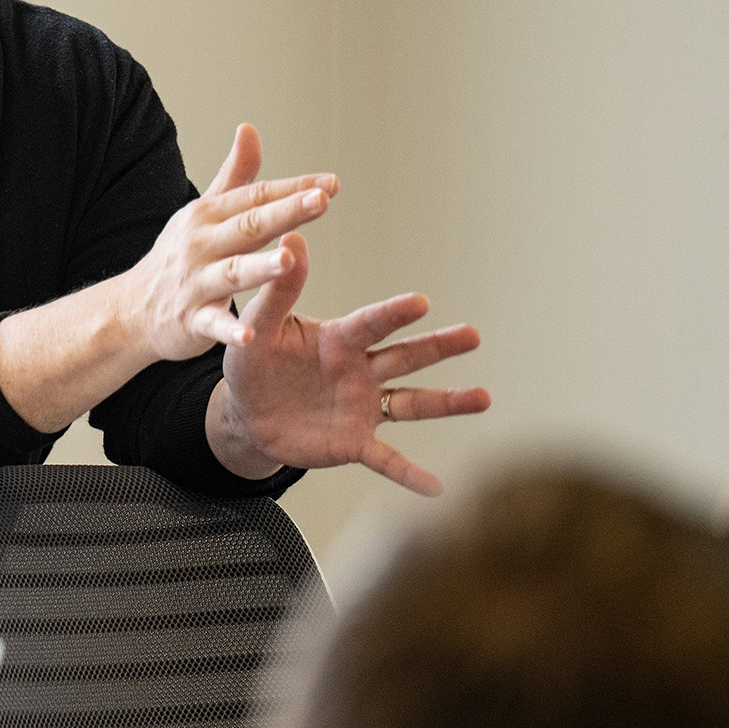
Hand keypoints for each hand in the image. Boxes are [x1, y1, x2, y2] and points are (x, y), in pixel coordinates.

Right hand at [122, 124, 336, 360]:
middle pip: (249, 226)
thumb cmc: (179, 256)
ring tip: (287, 260)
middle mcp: (201, 245)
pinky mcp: (191, 320)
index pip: (256, 197)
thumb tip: (249, 129)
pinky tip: (248, 333)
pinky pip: (213, 324)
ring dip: (258, 267)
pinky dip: (229, 330)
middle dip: (285, 213)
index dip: (293, 190)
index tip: (332, 184)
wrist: (132, 309)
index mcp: (208, 216)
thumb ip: (234, 175)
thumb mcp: (203, 212)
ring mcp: (195, 283)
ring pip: (232, 273)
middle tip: (320, 202)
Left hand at [212, 231, 491, 494]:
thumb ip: (279, 289)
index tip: (419, 302)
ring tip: (483, 398)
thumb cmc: (253, 363)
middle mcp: (360, 371)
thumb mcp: (260, 328)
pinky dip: (408, 473)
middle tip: (471, 335)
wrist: (245, 414)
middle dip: (438, 346)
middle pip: (406, 357)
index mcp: (339, 340)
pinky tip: (436, 487)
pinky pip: (386, 458)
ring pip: (411, 404)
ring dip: (447, 402)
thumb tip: (291, 240)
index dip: (393, 314)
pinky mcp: (353, 443)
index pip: (371, 324)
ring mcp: (362, 408)